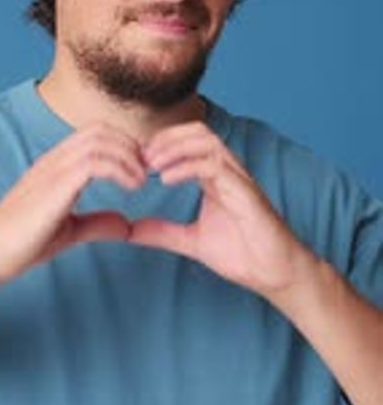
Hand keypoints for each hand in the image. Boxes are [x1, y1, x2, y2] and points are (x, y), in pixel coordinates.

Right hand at [0, 123, 145, 282]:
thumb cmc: (22, 244)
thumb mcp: (69, 230)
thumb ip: (97, 223)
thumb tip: (126, 225)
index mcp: (55, 166)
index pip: (95, 135)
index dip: (124, 147)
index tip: (142, 171)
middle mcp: (54, 160)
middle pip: (101, 130)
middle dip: (131, 147)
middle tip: (148, 173)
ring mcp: (53, 169)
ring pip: (100, 140)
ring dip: (129, 157)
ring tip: (142, 181)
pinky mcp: (55, 185)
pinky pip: (95, 161)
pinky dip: (121, 169)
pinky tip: (133, 187)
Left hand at [131, 122, 312, 299]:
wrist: (274, 273)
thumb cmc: (243, 254)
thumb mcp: (192, 241)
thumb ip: (163, 232)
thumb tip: (130, 230)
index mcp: (216, 178)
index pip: (188, 142)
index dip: (160, 144)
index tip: (136, 161)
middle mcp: (227, 172)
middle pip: (196, 131)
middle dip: (165, 138)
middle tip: (140, 157)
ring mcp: (238, 179)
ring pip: (206, 141)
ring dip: (174, 147)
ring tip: (151, 164)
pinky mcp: (245, 192)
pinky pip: (214, 166)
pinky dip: (187, 167)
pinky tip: (166, 179)